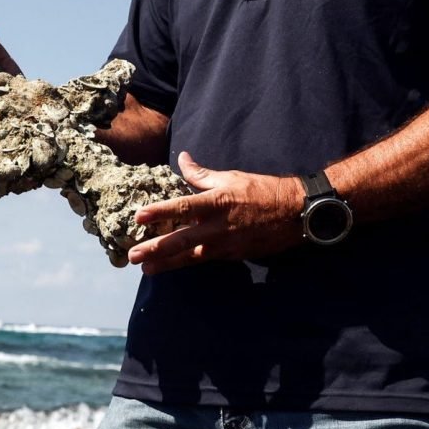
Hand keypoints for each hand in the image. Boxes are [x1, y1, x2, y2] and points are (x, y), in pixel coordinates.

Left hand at [128, 152, 305, 274]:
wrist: (294, 213)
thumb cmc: (262, 191)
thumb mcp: (231, 177)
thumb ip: (202, 174)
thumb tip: (182, 159)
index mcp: (217, 203)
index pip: (182, 208)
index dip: (159, 212)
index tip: (138, 217)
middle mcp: (218, 227)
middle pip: (181, 240)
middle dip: (156, 249)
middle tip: (134, 256)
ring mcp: (225, 245)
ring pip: (191, 256)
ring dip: (167, 263)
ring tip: (147, 269)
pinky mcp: (232, 256)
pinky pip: (205, 260)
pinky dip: (188, 263)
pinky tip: (173, 267)